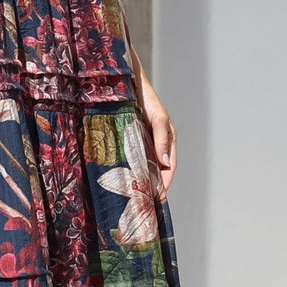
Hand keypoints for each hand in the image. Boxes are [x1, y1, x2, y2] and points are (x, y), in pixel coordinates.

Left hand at [129, 46, 176, 200]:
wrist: (125, 81)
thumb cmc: (146, 99)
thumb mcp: (159, 119)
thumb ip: (163, 140)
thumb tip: (166, 166)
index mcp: (167, 141)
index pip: (168, 170)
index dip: (163, 185)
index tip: (156, 200)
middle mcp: (155, 145)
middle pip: (155, 171)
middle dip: (149, 187)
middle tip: (141, 205)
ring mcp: (140, 143)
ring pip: (141, 167)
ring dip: (137, 181)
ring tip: (130, 197)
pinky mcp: (126, 141)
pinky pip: (128, 159)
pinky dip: (126, 169)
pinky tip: (118, 179)